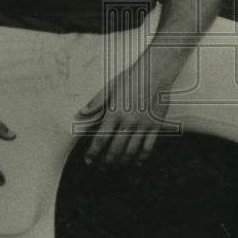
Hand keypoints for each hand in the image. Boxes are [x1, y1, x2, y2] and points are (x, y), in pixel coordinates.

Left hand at [77, 50, 174, 167]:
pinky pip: (148, 147)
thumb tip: (81, 113)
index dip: (93, 153)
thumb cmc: (131, 77)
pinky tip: (135, 163)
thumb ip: (96, 102)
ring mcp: (144, 125)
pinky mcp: (156, 126)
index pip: (101, 139)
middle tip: (101, 167)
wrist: (155, 71)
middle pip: (115, 149)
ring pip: (131, 152)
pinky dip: (141, 158)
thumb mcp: (110, 86)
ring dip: (121, 163)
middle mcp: (129, 121)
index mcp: (115, 112)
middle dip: (106, 162)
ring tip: (114, 167)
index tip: (89, 160)